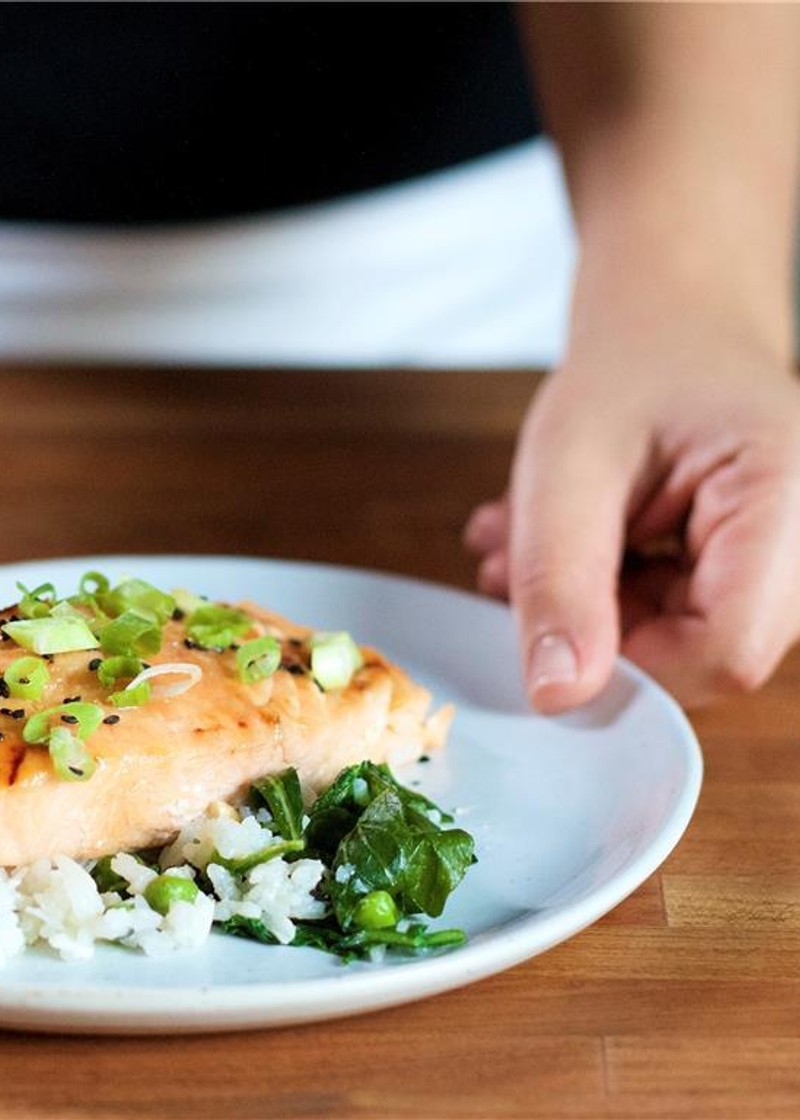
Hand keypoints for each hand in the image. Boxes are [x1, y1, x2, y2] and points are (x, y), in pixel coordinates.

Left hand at [466, 333, 799, 711]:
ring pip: (674, 642)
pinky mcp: (749, 578)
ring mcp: (785, 570)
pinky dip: (598, 591)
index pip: (725, 651)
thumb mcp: (569, 463)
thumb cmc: (633, 368)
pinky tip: (562, 540)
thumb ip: (560, 578)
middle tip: (511, 563)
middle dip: (589, 624)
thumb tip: (557, 696)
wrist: (670, 328)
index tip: (542, 626)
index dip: (625, 664)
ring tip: (526, 536)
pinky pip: (669, 619)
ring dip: (580, 604)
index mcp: (790, 503)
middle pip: (701, 655)